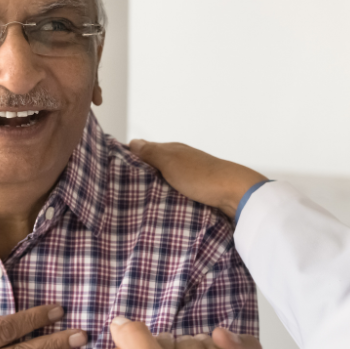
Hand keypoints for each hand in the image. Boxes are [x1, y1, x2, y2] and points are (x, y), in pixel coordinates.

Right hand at [129, 140, 267, 220]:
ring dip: (155, 188)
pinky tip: (162, 206)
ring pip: (167, 181)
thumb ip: (151, 153)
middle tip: (123, 191)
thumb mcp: (171, 162)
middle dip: (141, 175)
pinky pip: (177, 193)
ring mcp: (192, 177)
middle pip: (156, 167)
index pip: (146, 150)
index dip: (131, 158)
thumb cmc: (201, 177)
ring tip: (139, 201)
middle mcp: (182, 161)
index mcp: (174, 151)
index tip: (114, 169)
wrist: (235, 194)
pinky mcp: (200, 193)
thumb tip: (132, 142)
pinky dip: (168, 197)